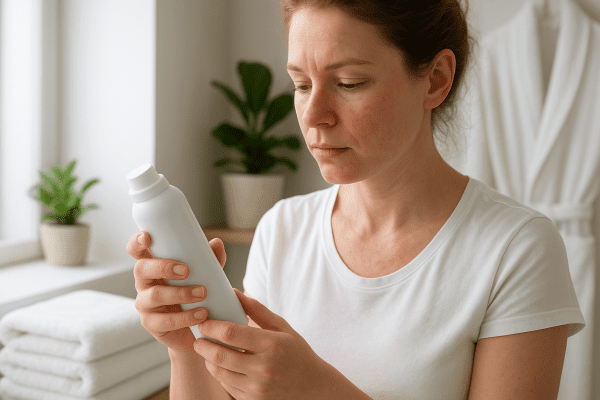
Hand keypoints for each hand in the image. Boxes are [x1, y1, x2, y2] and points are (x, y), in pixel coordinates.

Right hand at [126, 231, 226, 353]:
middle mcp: (144, 283)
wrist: (197, 329)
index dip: (137, 242)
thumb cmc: (194, 294)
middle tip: (187, 271)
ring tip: (202, 293)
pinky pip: (165, 321)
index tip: (147, 237)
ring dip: (180, 293)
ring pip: (154, 295)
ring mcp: (145, 304)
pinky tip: (201, 315)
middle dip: (163, 267)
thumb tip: (217, 243)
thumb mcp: (203, 275)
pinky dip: (185, 317)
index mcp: (153, 266)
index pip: (137, 250)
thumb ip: (210, 259)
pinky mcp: (152, 324)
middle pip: (141, 269)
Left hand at [193, 289, 334, 399]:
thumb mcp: (282, 327)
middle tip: (199, 337)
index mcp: (271, 345)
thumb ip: (256, 310)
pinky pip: (226, 386)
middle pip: (219, 354)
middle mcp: (263, 368)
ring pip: (219, 372)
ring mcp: (257, 388)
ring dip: (208, 359)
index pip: (230, 333)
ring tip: (207, 350)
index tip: (205, 321)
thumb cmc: (297, 352)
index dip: (211, 326)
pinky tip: (221, 364)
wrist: (314, 387)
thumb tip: (233, 292)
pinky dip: (219, 373)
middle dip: (202, 344)